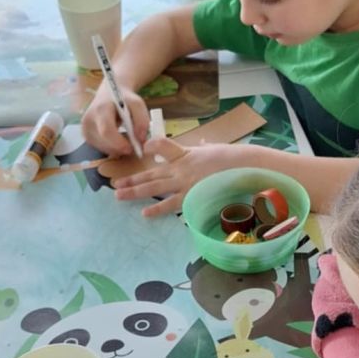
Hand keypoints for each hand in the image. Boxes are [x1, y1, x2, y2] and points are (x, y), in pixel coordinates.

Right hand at [81, 83, 149, 155]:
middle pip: (105, 143)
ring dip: (118, 148)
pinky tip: (118, 138)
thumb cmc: (123, 99)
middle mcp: (89, 120)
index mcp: (100, 109)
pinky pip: (102, 149)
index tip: (133, 148)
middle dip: (122, 148)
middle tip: (134, 144)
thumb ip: (142, 120)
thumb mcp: (137, 104)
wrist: (109, 94)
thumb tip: (140, 139)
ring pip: (104, 149)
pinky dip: (113, 148)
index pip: (107, 131)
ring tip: (126, 137)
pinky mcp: (87, 137)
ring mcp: (85, 130)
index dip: (120, 143)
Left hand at [113, 138, 232, 216]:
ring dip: (135, 191)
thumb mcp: (215, 149)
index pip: (163, 146)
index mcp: (186, 154)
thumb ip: (205, 148)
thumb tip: (204, 144)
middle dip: (133, 179)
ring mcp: (183, 182)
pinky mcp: (190, 196)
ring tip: (119, 195)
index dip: (152, 147)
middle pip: (151, 172)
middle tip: (116, 184)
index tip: (144, 148)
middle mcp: (180, 167)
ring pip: (153, 187)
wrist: (242, 167)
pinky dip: (157, 208)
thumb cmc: (232, 158)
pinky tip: (145, 213)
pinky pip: (170, 204)